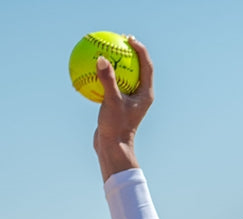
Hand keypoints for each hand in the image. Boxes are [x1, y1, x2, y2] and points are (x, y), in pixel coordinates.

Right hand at [93, 36, 153, 180]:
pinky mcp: (118, 104)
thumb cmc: (116, 128)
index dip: (140, 50)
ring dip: (115, 64)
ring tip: (104, 50)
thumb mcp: (111, 102)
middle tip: (118, 39)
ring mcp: (129, 101)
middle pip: (137, 69)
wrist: (112, 148)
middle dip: (129, 53)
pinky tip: (89, 69)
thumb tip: (102, 59)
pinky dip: (103, 76)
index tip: (128, 39)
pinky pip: (111, 85)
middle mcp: (140, 96)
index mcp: (146, 94)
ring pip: (123, 77)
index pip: (147, 67)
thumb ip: (108, 80)